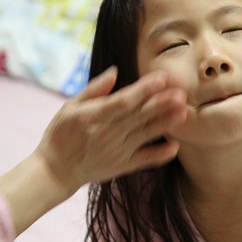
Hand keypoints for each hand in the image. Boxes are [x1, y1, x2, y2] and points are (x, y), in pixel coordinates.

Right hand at [36, 67, 186, 195]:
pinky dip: (161, 154)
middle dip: (162, 103)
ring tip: (184, 111)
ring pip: (146, 134)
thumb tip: (115, 71)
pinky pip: (145, 160)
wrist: (56, 171)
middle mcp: (107, 134)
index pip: (122, 102)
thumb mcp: (70, 107)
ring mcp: (117, 151)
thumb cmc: (61, 134)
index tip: (160, 78)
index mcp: (92, 116)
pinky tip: (176, 146)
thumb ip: (93, 90)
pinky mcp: (122, 166)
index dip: (143, 90)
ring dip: (166, 123)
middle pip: (139, 116)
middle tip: (182, 92)